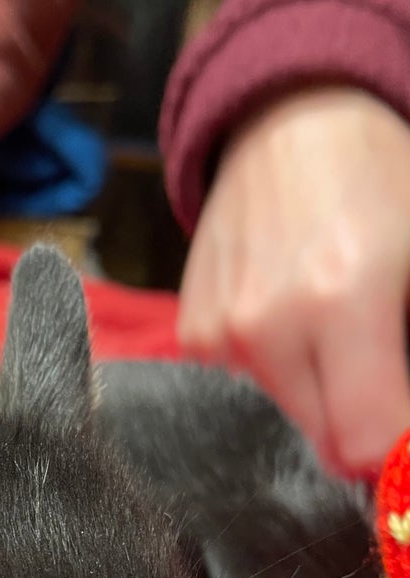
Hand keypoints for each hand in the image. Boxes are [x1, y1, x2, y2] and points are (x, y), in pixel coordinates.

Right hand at [178, 87, 409, 476]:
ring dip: (316, 401)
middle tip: (379, 377)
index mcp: (341, 300)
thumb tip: (405, 441)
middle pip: (322, 445)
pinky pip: (242, 394)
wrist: (291, 120)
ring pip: (282, 424)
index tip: (406, 444)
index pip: (363, 446)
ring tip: (332, 338)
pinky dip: (275, 376)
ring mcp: (215, 336)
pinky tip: (289, 323)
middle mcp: (265, 328)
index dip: (394, 456)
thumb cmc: (380, 179)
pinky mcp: (190, 337)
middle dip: (359, 425)